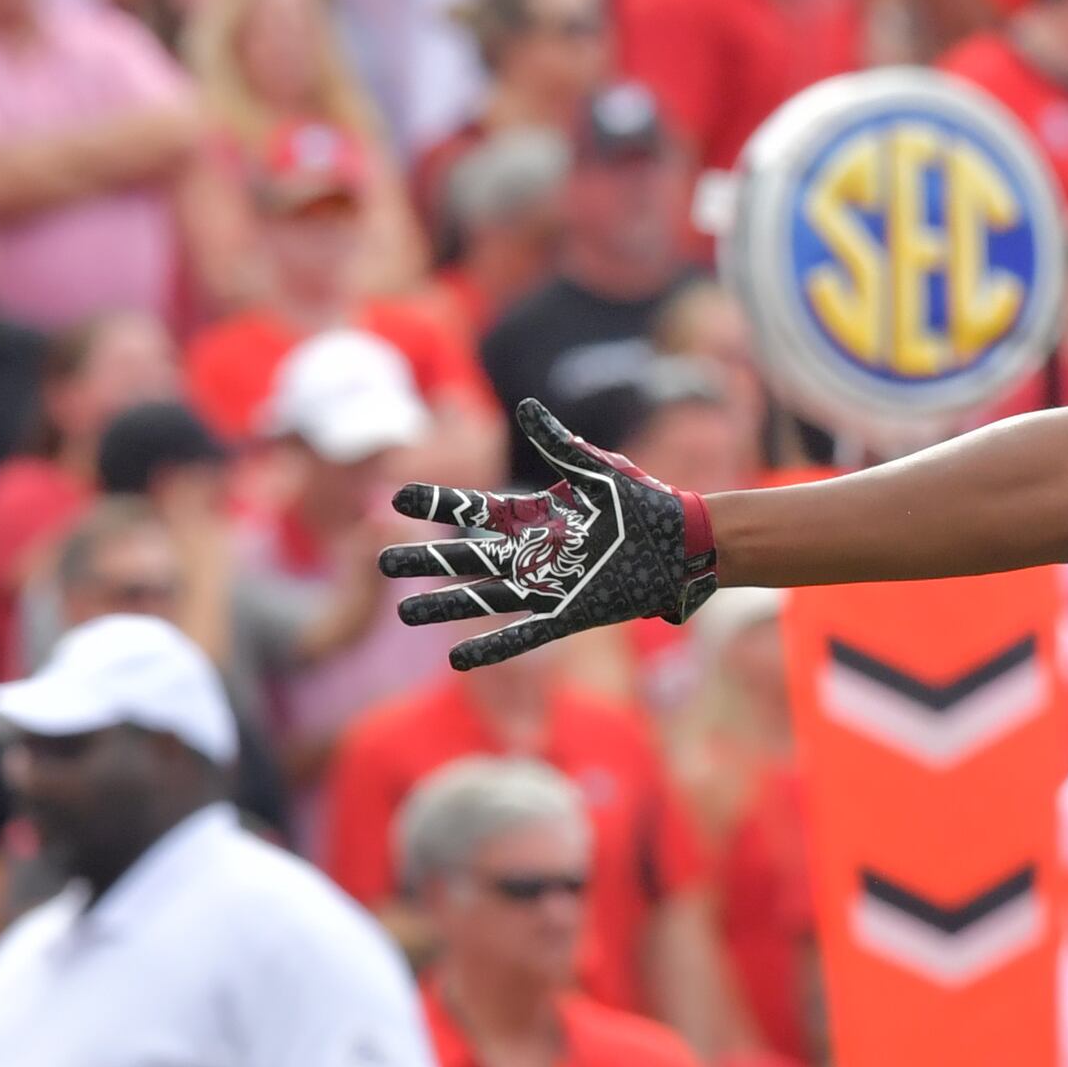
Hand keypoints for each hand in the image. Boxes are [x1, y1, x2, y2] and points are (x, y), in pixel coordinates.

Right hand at [385, 400, 720, 668]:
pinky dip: (492, 647)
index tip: (399, 496)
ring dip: (446, 604)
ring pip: (483, 597)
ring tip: (405, 611)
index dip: (438, 503)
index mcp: (536, 517)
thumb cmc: (645, 505)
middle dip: (426, 558)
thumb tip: (525, 406)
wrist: (685, 546)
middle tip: (382, 561)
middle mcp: (532, 553)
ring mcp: (548, 586)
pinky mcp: (569, 614)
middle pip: (467, 556)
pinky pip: (523, 634)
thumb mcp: (598, 473)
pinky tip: (457, 659)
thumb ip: (560, 446)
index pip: (474, 508)